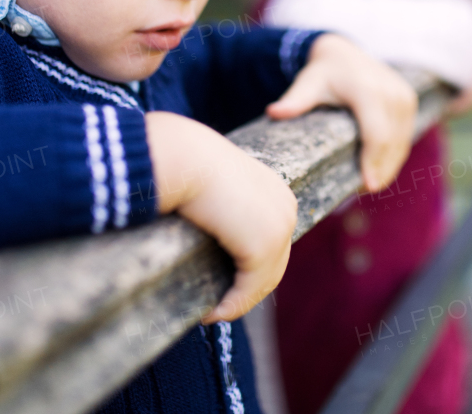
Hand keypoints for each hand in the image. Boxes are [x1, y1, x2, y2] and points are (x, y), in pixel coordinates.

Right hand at [145, 111, 296, 322]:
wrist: (184, 158)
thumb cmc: (188, 167)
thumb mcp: (216, 187)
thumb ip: (225, 210)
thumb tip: (215, 235)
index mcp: (277, 192)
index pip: (272, 242)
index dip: (250, 270)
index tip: (225, 286)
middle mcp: (286, 208)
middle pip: (273, 264)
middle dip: (247, 290)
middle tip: (218, 307)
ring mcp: (279, 226)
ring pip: (263, 280)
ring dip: (238, 302)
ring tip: (211, 313)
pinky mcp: (263, 244)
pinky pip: (249, 288)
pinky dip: (231, 305)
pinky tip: (210, 314)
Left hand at [266, 33, 417, 192]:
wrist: (344, 53)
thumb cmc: (323, 73)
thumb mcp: (308, 83)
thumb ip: (295, 100)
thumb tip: (273, 112)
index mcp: (368, 90)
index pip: (377, 134)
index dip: (373, 163)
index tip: (366, 186)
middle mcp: (392, 93)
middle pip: (392, 143)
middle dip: (380, 171)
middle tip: (362, 190)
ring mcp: (404, 97)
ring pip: (401, 142)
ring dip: (389, 166)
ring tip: (369, 184)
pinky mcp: (409, 102)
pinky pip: (405, 136)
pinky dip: (395, 154)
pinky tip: (381, 168)